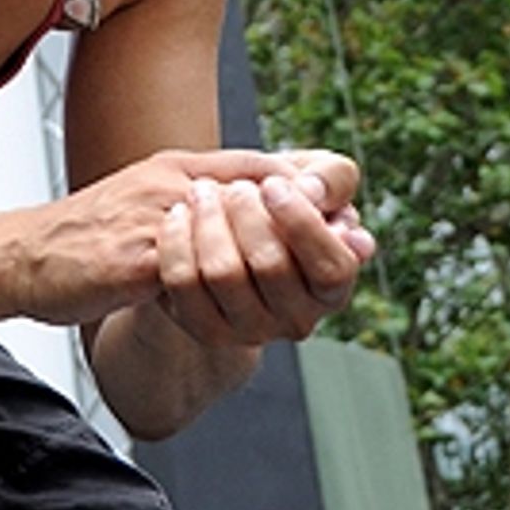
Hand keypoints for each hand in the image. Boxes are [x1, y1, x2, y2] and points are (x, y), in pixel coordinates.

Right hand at [16, 149, 359, 330]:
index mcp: (176, 168)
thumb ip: (201, 198)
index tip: (341, 218)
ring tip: (299, 291)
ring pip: (236, 235)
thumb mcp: (149, 199)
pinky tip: (249, 314)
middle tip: (343, 255)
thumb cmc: (89, 235)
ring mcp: (152, 220)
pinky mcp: (134, 261)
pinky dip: (228, 293)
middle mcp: (170, 185)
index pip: (258, 166)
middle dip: (304, 228)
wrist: (21, 256)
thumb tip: (259, 206)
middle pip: (260, 195)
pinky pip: (195, 275)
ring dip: (273, 264)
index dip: (305, 189)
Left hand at [155, 149, 368, 347]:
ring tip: (202, 191)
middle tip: (234, 186)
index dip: (301, 222)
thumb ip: (331, 178)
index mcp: (333, 288)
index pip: (331, 267)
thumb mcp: (317, 182)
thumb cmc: (286, 202)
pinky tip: (180, 214)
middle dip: (246, 213)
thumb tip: (311, 191)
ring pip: (223, 273)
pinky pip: (183, 282)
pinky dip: (176, 240)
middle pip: (271, 265)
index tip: (272, 185)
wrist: (234, 232)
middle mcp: (298, 319)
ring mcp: (252, 330)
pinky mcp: (207, 329)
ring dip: (208, 220)